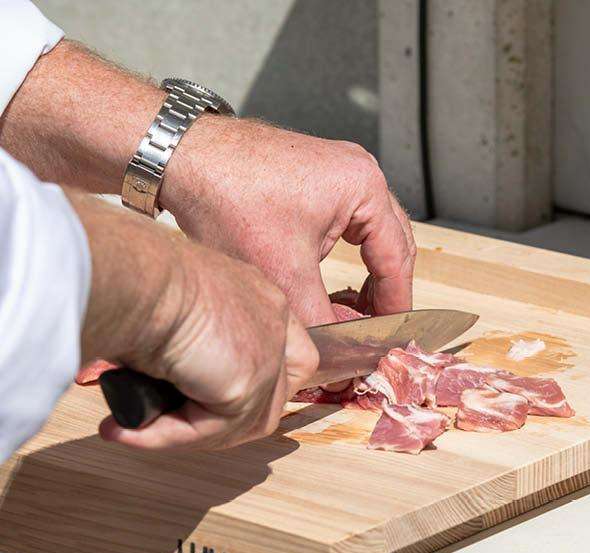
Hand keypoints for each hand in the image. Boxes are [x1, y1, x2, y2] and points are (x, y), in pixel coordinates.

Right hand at [72, 193, 317, 449]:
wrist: (126, 274)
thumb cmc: (127, 276)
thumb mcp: (169, 303)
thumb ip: (188, 339)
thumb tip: (166, 375)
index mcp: (258, 294)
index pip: (287, 353)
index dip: (259, 386)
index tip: (209, 402)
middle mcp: (272, 318)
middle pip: (274, 393)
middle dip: (225, 420)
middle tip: (170, 422)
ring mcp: (267, 351)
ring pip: (245, 420)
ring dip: (192, 433)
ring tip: (138, 428)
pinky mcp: (247, 382)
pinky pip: (211, 428)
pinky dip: (168, 436)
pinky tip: (126, 430)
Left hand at [162, 116, 415, 325]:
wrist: (181, 158)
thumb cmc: (229, 199)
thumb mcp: (283, 274)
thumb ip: (321, 316)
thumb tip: (340, 346)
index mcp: (365, 188)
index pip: (396, 259)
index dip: (395, 304)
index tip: (391, 335)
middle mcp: (360, 172)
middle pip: (393, 243)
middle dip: (385, 288)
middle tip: (374, 326)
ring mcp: (338, 170)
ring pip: (372, 234)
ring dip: (367, 272)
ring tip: (354, 309)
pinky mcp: (316, 176)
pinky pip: (350, 222)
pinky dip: (347, 254)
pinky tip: (330, 279)